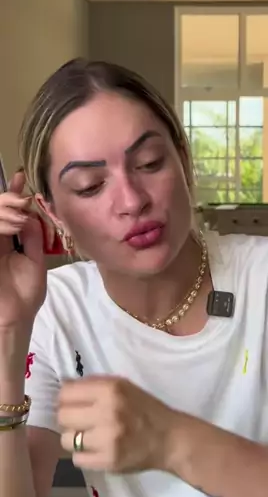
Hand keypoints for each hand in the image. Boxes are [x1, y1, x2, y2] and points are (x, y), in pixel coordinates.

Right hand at [0, 171, 45, 331]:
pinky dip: (1, 224)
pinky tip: (14, 227)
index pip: (7, 212)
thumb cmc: (24, 295)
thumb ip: (33, 236)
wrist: (12, 319)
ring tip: (21, 217)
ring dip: (5, 210)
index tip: (20, 177)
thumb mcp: (35, 261)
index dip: (12, 194)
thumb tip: (32, 213)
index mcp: (7, 241)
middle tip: (23, 200)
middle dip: (8, 199)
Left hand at [58, 376, 178, 473]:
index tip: (75, 403)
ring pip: (67, 439)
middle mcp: (107, 412)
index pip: (65, 392)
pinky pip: (77, 459)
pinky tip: (97, 450)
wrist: (170, 438)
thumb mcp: (124, 387)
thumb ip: (95, 385)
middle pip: (62, 416)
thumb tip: (63, 386)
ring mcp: (107, 438)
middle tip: (82, 421)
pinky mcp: (108, 461)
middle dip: (70, 418)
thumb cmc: (145, 409)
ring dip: (75, 439)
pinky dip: (84, 455)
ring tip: (90, 437)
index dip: (67, 398)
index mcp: (111, 389)